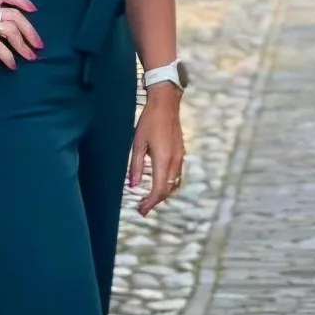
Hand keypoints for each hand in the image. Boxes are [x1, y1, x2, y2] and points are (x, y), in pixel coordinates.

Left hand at [129, 84, 183, 215]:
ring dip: (163, 193)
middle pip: (168, 190)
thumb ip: (136, 166)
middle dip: (155, 201)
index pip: (159, 190)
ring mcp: (180, 157)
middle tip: (142, 207)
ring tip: (149, 198)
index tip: (141, 210)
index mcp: (163, 160)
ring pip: (174, 183)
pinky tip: (158, 183)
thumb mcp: (137, 144)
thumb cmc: (149, 122)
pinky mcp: (181, 152)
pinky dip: (168, 184)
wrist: (166, 104)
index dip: (150, 203)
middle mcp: (175, 161)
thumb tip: (133, 185)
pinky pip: (177, 175)